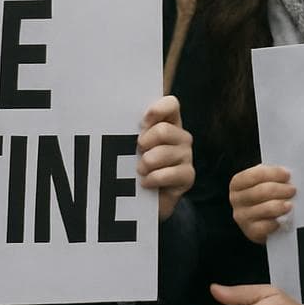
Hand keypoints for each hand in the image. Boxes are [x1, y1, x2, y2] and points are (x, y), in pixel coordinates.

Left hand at [138, 96, 193, 220]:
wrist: (140, 199)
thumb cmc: (133, 165)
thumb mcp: (129, 144)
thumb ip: (129, 129)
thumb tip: (115, 119)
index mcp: (168, 122)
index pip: (171, 104)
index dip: (157, 111)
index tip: (142, 123)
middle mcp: (180, 136)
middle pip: (163, 130)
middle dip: (144, 143)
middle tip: (137, 151)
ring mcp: (186, 156)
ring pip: (163, 153)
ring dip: (146, 164)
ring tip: (139, 170)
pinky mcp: (188, 176)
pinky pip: (170, 174)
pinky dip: (153, 179)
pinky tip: (146, 183)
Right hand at [229, 164, 293, 244]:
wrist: (261, 219)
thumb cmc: (264, 196)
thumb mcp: (264, 181)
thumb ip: (272, 176)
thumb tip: (287, 176)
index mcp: (238, 183)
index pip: (254, 175)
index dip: (273, 174)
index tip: (287, 174)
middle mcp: (236, 199)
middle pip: (260, 191)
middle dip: (280, 189)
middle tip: (292, 190)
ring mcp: (242, 216)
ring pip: (265, 208)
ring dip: (280, 205)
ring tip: (290, 204)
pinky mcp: (251, 231)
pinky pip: (266, 226)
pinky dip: (276, 222)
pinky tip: (282, 219)